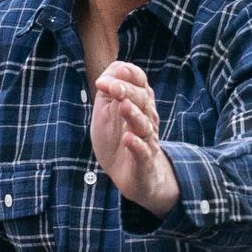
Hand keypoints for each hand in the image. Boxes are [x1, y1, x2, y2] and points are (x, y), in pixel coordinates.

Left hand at [88, 62, 176, 216]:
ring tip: (124, 106)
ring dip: (133, 114)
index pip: (140, 80)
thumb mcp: (107, 112)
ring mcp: (147, 140)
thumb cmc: (118, 139)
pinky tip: (128, 139)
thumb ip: (107, 92)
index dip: (126, 76)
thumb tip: (104, 77)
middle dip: (128, 92)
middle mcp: (146, 118)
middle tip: (113, 88)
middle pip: (142, 99)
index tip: (104, 81)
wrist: (131, 175)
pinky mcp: (144, 161)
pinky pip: (143, 152)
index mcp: (138, 102)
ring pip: (144, 124)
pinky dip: (136, 145)